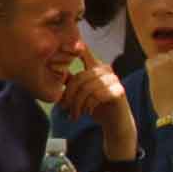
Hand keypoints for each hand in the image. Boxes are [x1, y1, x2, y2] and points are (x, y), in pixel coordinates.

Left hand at [57, 42, 135, 159]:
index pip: (83, 52)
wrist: (116, 123)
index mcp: (96, 66)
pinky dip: (88, 106)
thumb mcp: (81, 92)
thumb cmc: (96, 106)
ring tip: (75, 115)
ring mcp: (114, 80)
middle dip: (69, 96)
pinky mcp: (119, 91)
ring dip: (77, 104)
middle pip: (80, 78)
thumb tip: (53, 70)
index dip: (72, 48)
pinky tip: (88, 112)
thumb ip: (71, 81)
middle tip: (64, 109)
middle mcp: (106, 70)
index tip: (61, 49)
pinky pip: (96, 96)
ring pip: (87, 88)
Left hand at [145, 24, 172, 120]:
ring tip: (166, 85)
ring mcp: (168, 60)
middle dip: (169, 63)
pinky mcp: (154, 65)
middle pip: (172, 52)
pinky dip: (152, 71)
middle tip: (172, 80)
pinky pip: (150, 63)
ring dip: (160, 68)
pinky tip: (158, 83)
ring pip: (160, 58)